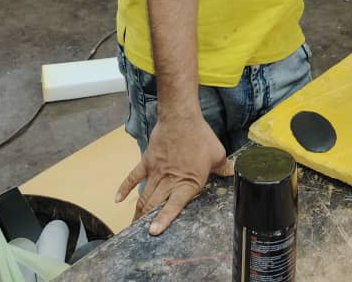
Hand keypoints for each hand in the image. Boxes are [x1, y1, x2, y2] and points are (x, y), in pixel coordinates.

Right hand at [115, 115, 233, 235]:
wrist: (181, 117)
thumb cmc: (200, 136)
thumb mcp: (217, 153)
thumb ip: (224, 167)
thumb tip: (234, 171)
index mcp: (188, 182)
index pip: (174, 206)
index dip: (164, 220)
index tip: (153, 232)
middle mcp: (170, 180)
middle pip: (156, 204)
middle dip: (147, 220)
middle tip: (140, 233)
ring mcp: (156, 172)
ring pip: (144, 195)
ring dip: (138, 210)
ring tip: (132, 223)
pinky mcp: (147, 161)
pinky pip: (133, 176)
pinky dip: (124, 187)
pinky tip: (117, 199)